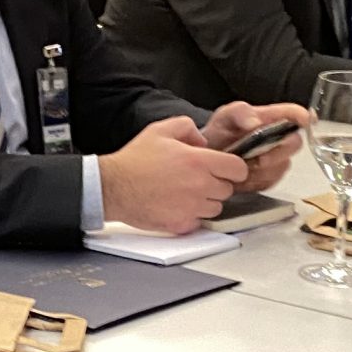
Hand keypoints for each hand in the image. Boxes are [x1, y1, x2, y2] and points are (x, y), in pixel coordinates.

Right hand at [98, 114, 246, 233]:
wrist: (113, 187)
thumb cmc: (134, 161)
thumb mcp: (160, 130)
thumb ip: (187, 127)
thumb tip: (203, 141)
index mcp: (198, 161)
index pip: (238, 169)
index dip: (233, 168)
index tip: (227, 169)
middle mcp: (199, 186)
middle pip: (228, 190)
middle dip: (217, 183)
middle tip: (198, 179)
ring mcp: (191, 207)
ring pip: (216, 208)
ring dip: (206, 201)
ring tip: (186, 192)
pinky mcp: (182, 224)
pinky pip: (199, 221)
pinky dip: (192, 215)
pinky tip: (177, 205)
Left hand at [198, 99, 309, 193]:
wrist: (208, 159)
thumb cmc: (220, 133)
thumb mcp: (225, 116)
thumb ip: (240, 113)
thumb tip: (256, 122)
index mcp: (271, 118)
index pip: (295, 114)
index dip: (305, 118)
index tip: (306, 122)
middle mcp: (279, 138)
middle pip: (295, 143)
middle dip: (279, 152)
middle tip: (260, 158)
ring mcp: (277, 159)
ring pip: (283, 165)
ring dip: (264, 168)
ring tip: (243, 165)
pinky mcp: (270, 178)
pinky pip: (271, 181)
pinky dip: (256, 180)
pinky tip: (243, 175)